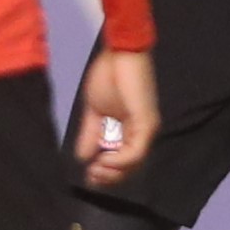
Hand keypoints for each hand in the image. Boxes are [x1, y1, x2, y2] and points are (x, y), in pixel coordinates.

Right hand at [74, 47, 158, 187]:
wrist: (120, 52)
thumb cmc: (108, 76)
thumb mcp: (94, 111)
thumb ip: (90, 135)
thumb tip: (82, 158)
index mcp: (131, 130)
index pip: (123, 162)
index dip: (106, 174)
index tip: (88, 176)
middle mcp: (142, 133)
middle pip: (129, 168)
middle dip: (109, 178)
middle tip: (91, 177)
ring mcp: (146, 129)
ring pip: (134, 164)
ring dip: (113, 172)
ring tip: (95, 170)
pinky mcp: (146, 123)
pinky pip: (135, 151)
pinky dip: (119, 160)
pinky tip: (104, 159)